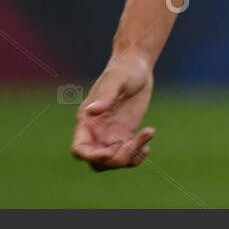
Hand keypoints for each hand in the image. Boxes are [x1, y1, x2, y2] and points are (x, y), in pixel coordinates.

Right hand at [71, 52, 155, 170]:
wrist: (137, 66)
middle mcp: (96, 132)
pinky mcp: (125, 134)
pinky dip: (137, 155)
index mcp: (87, 121)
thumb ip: (105, 95)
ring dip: (131, 156)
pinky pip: (127, 155)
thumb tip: (91, 110)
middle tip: (134, 141)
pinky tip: (148, 137)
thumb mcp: (116, 79)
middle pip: (98, 162)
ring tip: (148, 132)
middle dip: (116, 159)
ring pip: (114, 162)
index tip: (109, 152)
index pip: (79, 150)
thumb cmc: (124, 69)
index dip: (91, 157)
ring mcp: (110, 135)